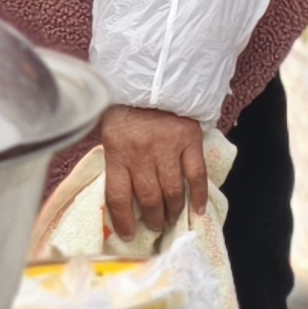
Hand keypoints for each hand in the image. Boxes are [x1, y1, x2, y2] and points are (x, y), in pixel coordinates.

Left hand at [93, 104, 208, 245]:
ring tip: (170, 219)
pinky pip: (196, 175)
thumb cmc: (125, 104)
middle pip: (149, 198)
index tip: (129, 234)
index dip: (123, 221)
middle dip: (153, 218)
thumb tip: (118, 190)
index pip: (118, 197)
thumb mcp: (109, 129)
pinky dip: (199, 196)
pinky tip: (197, 210)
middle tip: (155, 226)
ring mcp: (168, 148)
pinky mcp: (189, 141)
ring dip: (172, 211)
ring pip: (173, 192)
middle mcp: (142, 154)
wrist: (152, 74)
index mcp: (117, 152)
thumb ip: (114, 157)